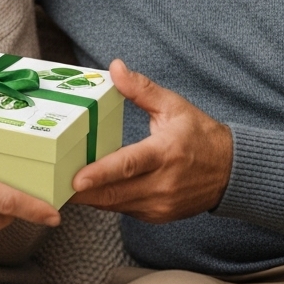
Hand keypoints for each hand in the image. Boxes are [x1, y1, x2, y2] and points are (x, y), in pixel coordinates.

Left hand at [71, 59, 232, 221]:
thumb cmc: (200, 135)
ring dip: (90, 197)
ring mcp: (161, 204)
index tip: (77, 178)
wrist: (231, 171)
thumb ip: (141, 89)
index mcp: (166, 153)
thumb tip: (115, 68)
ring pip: (116, 204)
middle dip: (82, 190)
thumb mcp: (173, 105)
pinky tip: (89, 190)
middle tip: (53, 182)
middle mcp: (163, 183)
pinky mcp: (158, 216)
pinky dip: (105, 200)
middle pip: (115, 191)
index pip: (129, 165)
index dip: (101, 173)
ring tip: (61, 187)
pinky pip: (124, 209)